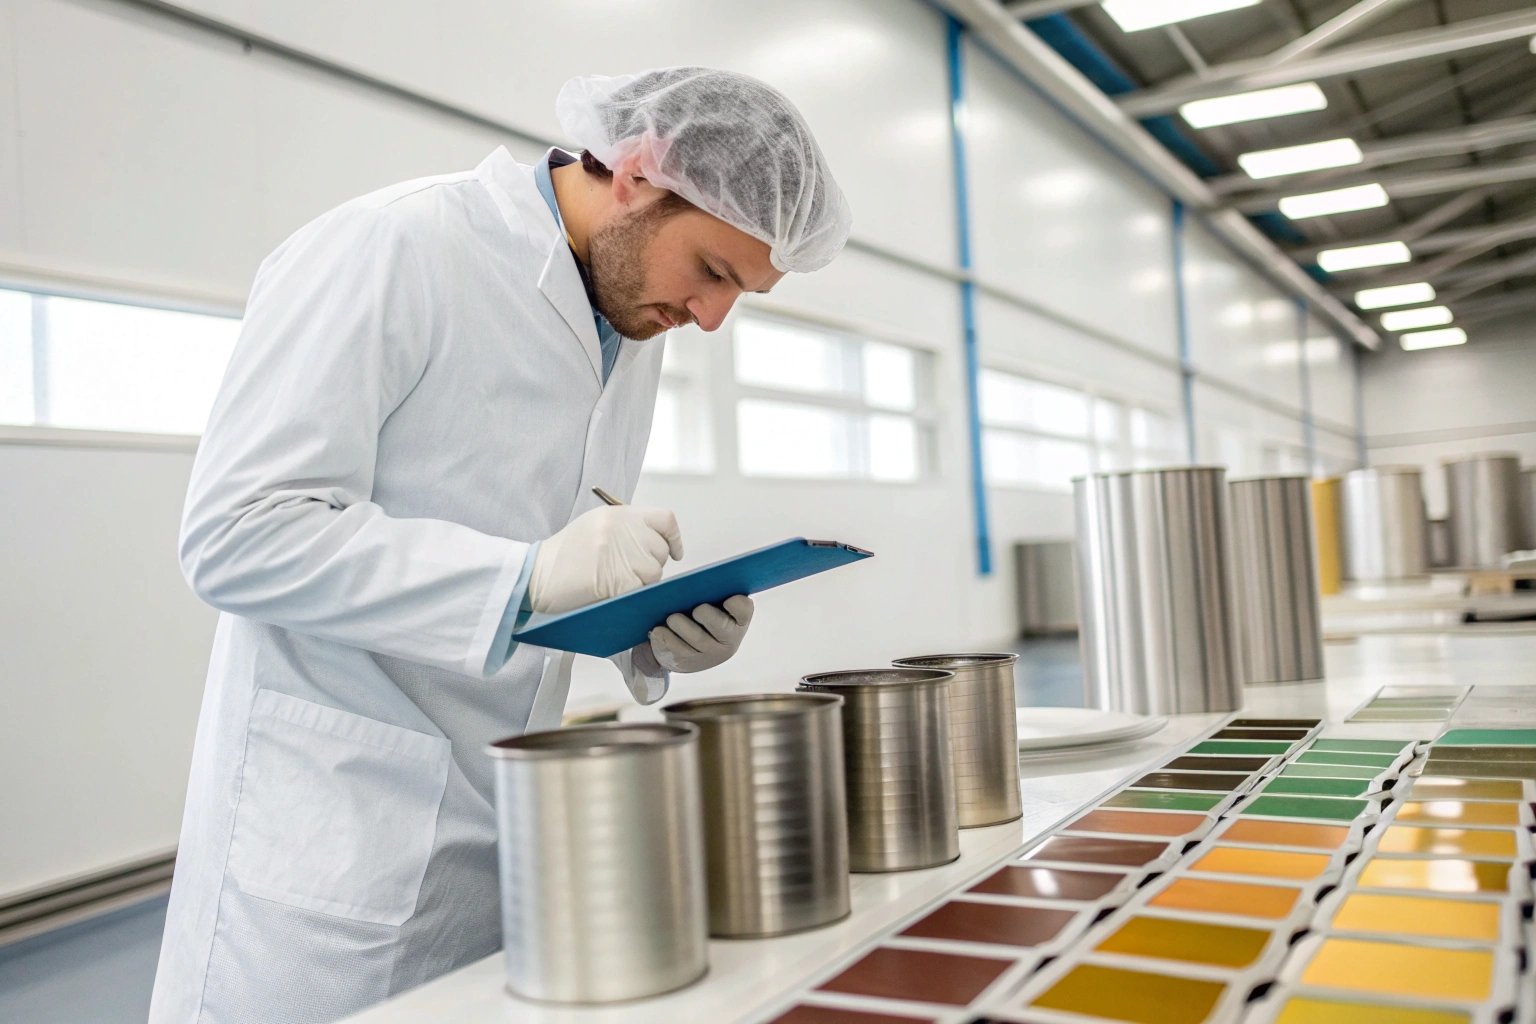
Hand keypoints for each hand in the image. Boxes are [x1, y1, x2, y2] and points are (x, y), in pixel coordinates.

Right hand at [528, 505, 682, 613]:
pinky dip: (631, 595)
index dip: (674, 538)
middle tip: (629, 572)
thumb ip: (626, 528)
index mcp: (617, 514)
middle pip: (660, 549)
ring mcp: (619, 552)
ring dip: (641, 582)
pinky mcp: (616, 578)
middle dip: (651, 564)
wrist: (535, 574)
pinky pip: (640, 589)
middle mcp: (621, 529)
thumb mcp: (595, 526)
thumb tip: (654, 542)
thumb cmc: (564, 555)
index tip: (675, 552)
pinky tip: (612, 591)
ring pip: (654, 572)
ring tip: (615, 581)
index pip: (664, 519)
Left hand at [646, 595, 753, 673]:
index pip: (743, 609)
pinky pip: (678, 651)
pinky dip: (667, 639)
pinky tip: (658, 631)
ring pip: (697, 640)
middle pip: (721, 627)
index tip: (727, 599)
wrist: (691, 646)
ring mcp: (709, 654)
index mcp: (738, 619)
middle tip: (696, 609)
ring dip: (683, 627)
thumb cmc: (704, 616)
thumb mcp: (713, 605)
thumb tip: (695, 580)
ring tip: (672, 618)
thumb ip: (712, 593)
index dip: (737, 604)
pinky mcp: (690, 662)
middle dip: (707, 616)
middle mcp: (728, 639)